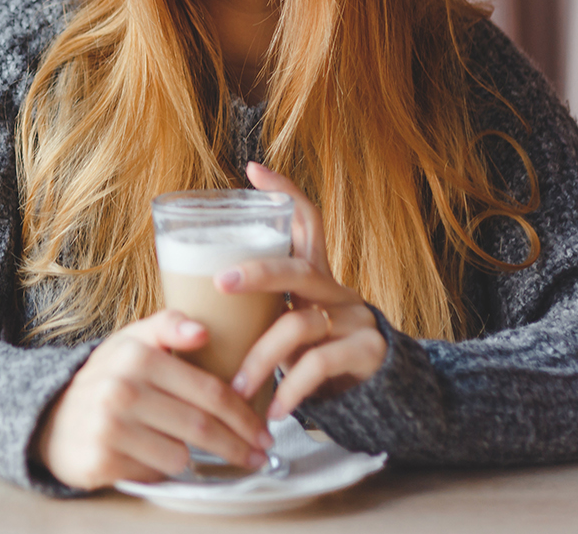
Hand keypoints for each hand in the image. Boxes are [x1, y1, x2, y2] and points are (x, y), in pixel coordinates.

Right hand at [32, 309, 274, 488]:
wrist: (51, 416)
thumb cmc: (106, 380)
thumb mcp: (131, 342)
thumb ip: (167, 325)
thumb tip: (202, 331)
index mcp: (136, 354)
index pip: (209, 389)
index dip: (243, 414)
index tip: (263, 430)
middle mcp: (122, 387)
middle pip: (202, 425)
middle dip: (238, 444)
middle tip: (258, 454)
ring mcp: (110, 425)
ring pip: (181, 453)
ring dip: (195, 456)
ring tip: (196, 452)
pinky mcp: (101, 458)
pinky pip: (155, 471)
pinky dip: (163, 467)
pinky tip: (154, 456)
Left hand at [219, 162, 387, 419]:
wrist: (383, 394)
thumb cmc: (318, 356)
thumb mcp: (292, 326)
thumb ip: (263, 313)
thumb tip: (194, 312)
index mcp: (316, 276)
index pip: (305, 222)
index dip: (283, 193)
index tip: (253, 169)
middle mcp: (335, 289)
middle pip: (296, 267)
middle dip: (256, 272)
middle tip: (221, 282)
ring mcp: (354, 318)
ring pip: (298, 324)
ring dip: (260, 359)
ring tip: (237, 388)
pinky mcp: (366, 350)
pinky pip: (319, 365)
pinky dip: (291, 390)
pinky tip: (274, 410)